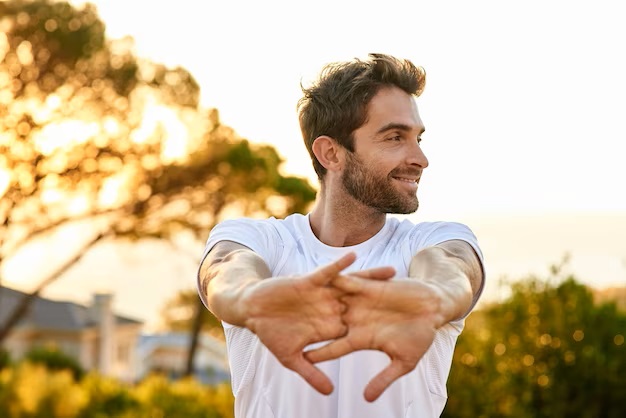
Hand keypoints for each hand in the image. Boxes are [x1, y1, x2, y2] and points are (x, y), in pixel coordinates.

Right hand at [241, 253, 395, 394]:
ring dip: (371, 278)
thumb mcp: (291, 358)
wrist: (253, 310)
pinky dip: (341, 266)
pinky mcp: (309, 282)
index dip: (380, 328)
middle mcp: (330, 308)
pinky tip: (355, 257)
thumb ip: (311, 373)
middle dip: (385, 301)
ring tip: (394, 272)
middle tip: (411, 298)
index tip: (404, 329)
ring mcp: (321, 294)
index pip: (358, 328)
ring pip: (351, 286)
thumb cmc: (271, 333)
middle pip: (363, 303)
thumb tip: (329, 394)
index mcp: (328, 327)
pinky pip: (329, 273)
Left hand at [305, 274, 443, 401]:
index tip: (300, 359)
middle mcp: (356, 320)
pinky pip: (348, 280)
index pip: (334, 348)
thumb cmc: (420, 336)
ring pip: (332, 300)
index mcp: (362, 339)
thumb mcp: (403, 362)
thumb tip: (367, 399)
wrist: (433, 309)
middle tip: (284, 326)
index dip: (318, 354)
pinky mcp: (368, 286)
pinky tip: (317, 274)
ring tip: (292, 295)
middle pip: (326, 323)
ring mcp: (361, 303)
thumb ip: (384, 379)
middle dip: (307, 324)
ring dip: (315, 298)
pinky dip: (335, 276)